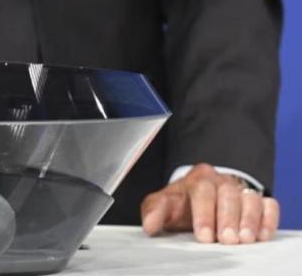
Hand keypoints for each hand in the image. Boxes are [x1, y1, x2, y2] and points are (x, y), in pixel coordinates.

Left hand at [141, 164, 278, 243]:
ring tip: (245, 239)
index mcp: (197, 178)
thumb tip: (150, 225)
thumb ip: (154, 212)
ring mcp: (240, 189)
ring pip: (249, 199)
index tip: (204, 236)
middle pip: (227, 193)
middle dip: (228, 218)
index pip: (201, 190)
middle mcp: (220, 181)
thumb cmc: (180, 204)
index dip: (204, 214)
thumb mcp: (162, 204)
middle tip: (227, 240)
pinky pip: (268, 204)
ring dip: (249, 220)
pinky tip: (262, 234)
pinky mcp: (257, 200)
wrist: (196, 199)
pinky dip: (268, 218)